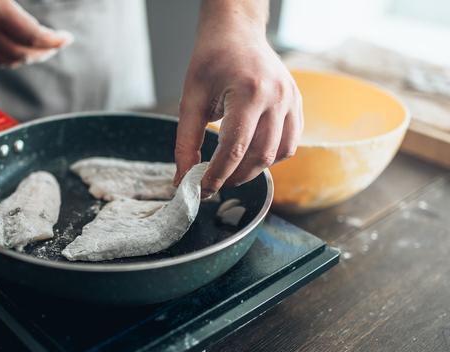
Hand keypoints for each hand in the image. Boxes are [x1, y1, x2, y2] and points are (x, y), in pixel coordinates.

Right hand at [0, 0, 72, 65]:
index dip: (54, 41)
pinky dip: (11, 61)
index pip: (34, 36)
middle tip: (57, 44)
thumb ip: (18, 3)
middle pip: (23, 53)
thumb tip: (37, 18)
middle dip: (45, 51)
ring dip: (30, 58)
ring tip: (43, 50)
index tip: (66, 38)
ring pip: (8, 61)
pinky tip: (20, 53)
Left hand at [174, 0, 302, 197]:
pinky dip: (271, 156)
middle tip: (214, 183)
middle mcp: (276, 96)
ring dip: (254, 170)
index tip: (203, 190)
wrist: (237, 34)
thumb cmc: (211, 61)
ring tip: (231, 170)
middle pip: (260, 155)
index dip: (218, 175)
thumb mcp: (191, 99)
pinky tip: (250, 155)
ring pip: (279, 153)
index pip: (235, 147)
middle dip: (235, 176)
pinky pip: (290, 142)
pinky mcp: (297, 104)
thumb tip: (182, 178)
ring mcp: (291, 100)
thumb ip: (186, 142)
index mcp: (249, 91)